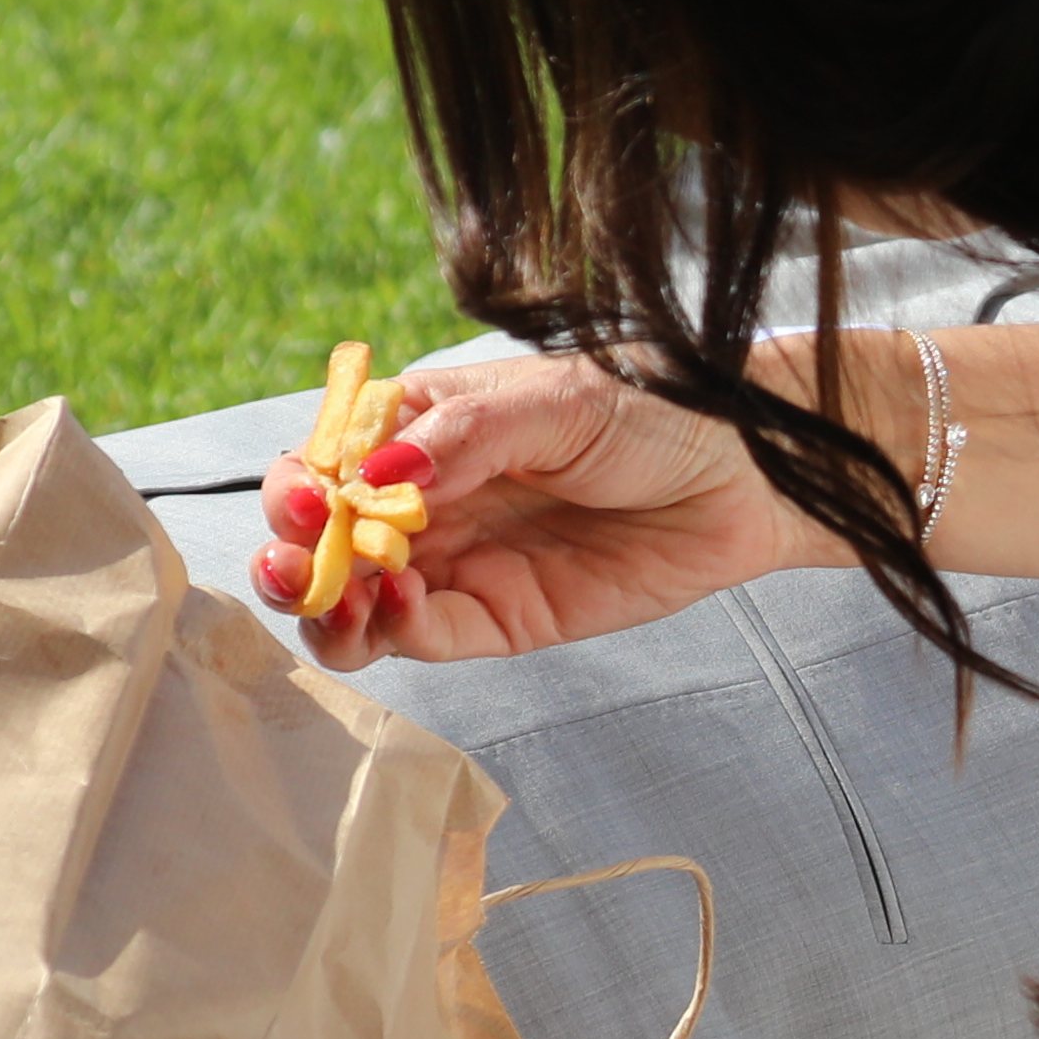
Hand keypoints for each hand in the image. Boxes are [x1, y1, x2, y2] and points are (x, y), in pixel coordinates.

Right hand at [258, 351, 798, 668]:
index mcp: (422, 425)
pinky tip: (404, 601)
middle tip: (297, 563)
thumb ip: (464, 434)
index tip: (310, 500)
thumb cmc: (656, 411)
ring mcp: (457, 562)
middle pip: (322, 538)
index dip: (300, 483)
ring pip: (356, 602)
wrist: (748, 474)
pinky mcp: (498, 619)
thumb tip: (376, 473)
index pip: (327, 456)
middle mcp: (426, 497)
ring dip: (326, 608)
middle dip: (291, 554)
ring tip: (340, 597)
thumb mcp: (559, 401)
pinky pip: (423, 638)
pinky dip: (395, 630)